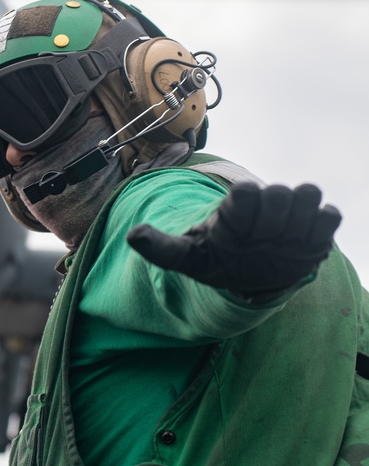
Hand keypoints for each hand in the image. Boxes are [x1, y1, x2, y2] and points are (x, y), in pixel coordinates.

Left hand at [125, 182, 341, 296]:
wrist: (249, 275)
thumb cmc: (215, 260)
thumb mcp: (187, 259)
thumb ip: (162, 248)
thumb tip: (133, 235)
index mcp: (233, 207)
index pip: (243, 191)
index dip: (241, 212)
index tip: (233, 233)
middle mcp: (263, 203)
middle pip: (278, 191)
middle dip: (269, 219)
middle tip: (260, 241)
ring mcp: (293, 214)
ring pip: (308, 194)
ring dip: (297, 222)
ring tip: (280, 244)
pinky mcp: (317, 228)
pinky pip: (331, 215)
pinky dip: (320, 230)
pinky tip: (301, 248)